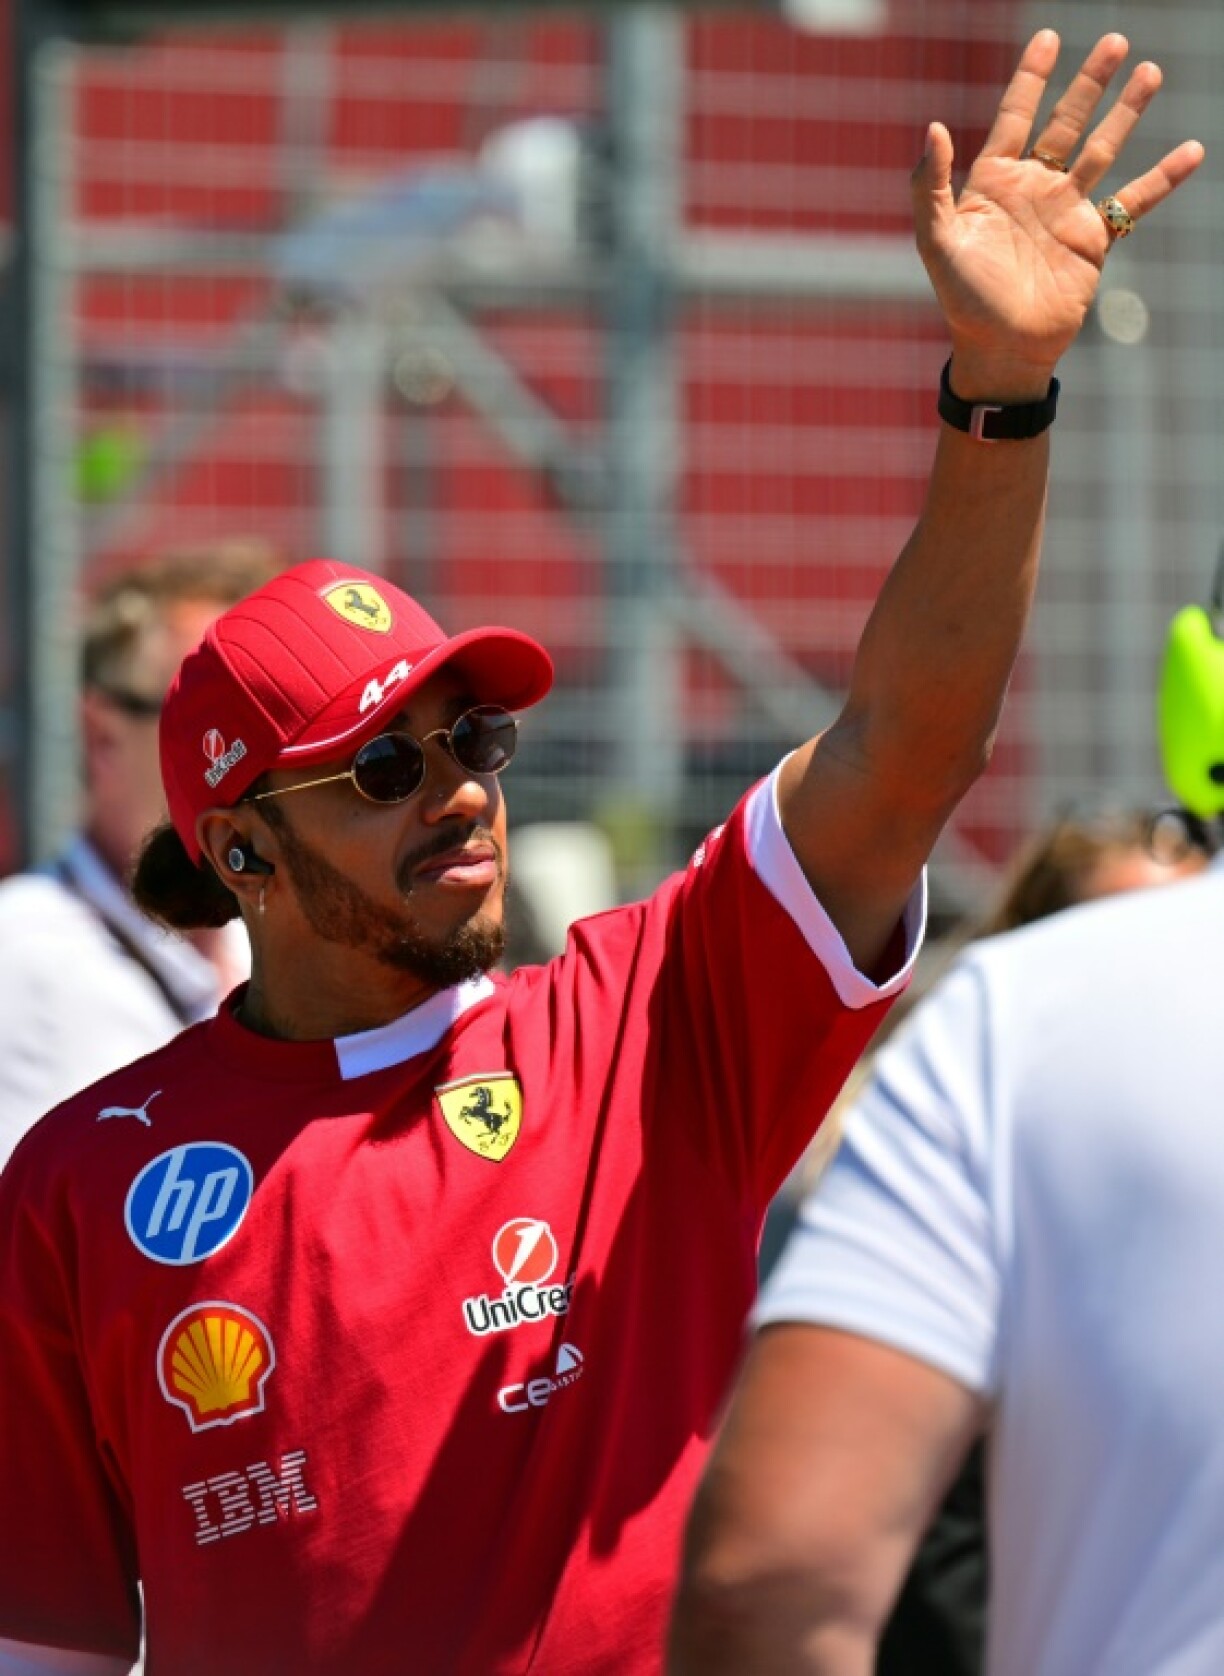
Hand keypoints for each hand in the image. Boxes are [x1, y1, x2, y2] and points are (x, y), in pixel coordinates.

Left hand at [912, 30, 1203, 398]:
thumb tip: (934, 128)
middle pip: (1067, 122)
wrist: (1001, 347)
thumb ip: (930, 186)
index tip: (1050, 38)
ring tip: (1150, 72)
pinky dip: (1163, 178)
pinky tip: (1192, 152)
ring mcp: (1067, 210)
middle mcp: (1034, 188)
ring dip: (1127, 112)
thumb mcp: (938, 241)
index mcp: (994, 181)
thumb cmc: (963, 299)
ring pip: (1103, 148)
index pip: (1015, 115)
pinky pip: (1134, 201)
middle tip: (1116, 41)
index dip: (1032, 77)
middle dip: (1090, 82)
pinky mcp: (1094, 238)